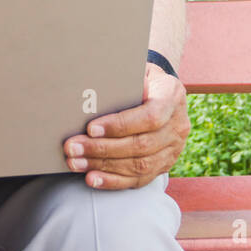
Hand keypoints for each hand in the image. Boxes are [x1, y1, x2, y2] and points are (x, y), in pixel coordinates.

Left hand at [63, 62, 189, 188]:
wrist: (163, 92)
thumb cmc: (142, 78)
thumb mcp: (139, 70)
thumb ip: (126, 79)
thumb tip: (98, 88)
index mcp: (172, 96)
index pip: (149, 117)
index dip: (119, 125)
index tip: (90, 128)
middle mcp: (177, 126)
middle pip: (140, 145)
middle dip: (102, 148)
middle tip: (73, 147)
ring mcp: (173, 149)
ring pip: (138, 165)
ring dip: (103, 166)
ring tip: (76, 162)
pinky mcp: (164, 166)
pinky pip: (139, 179)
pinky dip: (113, 181)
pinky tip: (92, 178)